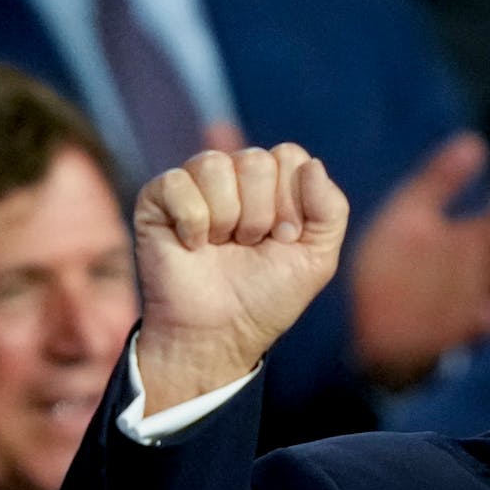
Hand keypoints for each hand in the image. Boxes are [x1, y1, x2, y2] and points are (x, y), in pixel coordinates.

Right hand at [133, 143, 348, 414]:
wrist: (220, 333)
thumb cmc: (268, 296)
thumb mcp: (317, 258)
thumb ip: (330, 210)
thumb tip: (312, 165)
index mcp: (276, 183)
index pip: (290, 156)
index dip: (292, 202)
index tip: (285, 239)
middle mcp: (235, 176)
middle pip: (255, 160)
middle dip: (260, 214)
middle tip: (250, 246)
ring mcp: (196, 183)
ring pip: (215, 165)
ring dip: (227, 219)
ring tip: (223, 246)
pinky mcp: (158, 198)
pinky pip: (177, 183)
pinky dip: (192, 222)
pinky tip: (193, 246)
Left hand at [351, 133, 489, 388]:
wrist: (363, 323)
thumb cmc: (390, 266)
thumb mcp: (409, 214)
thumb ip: (439, 180)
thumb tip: (474, 142)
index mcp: (472, 238)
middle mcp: (480, 271)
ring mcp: (473, 305)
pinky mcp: (459, 337)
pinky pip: (477, 332)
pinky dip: (481, 324)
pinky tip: (481, 314)